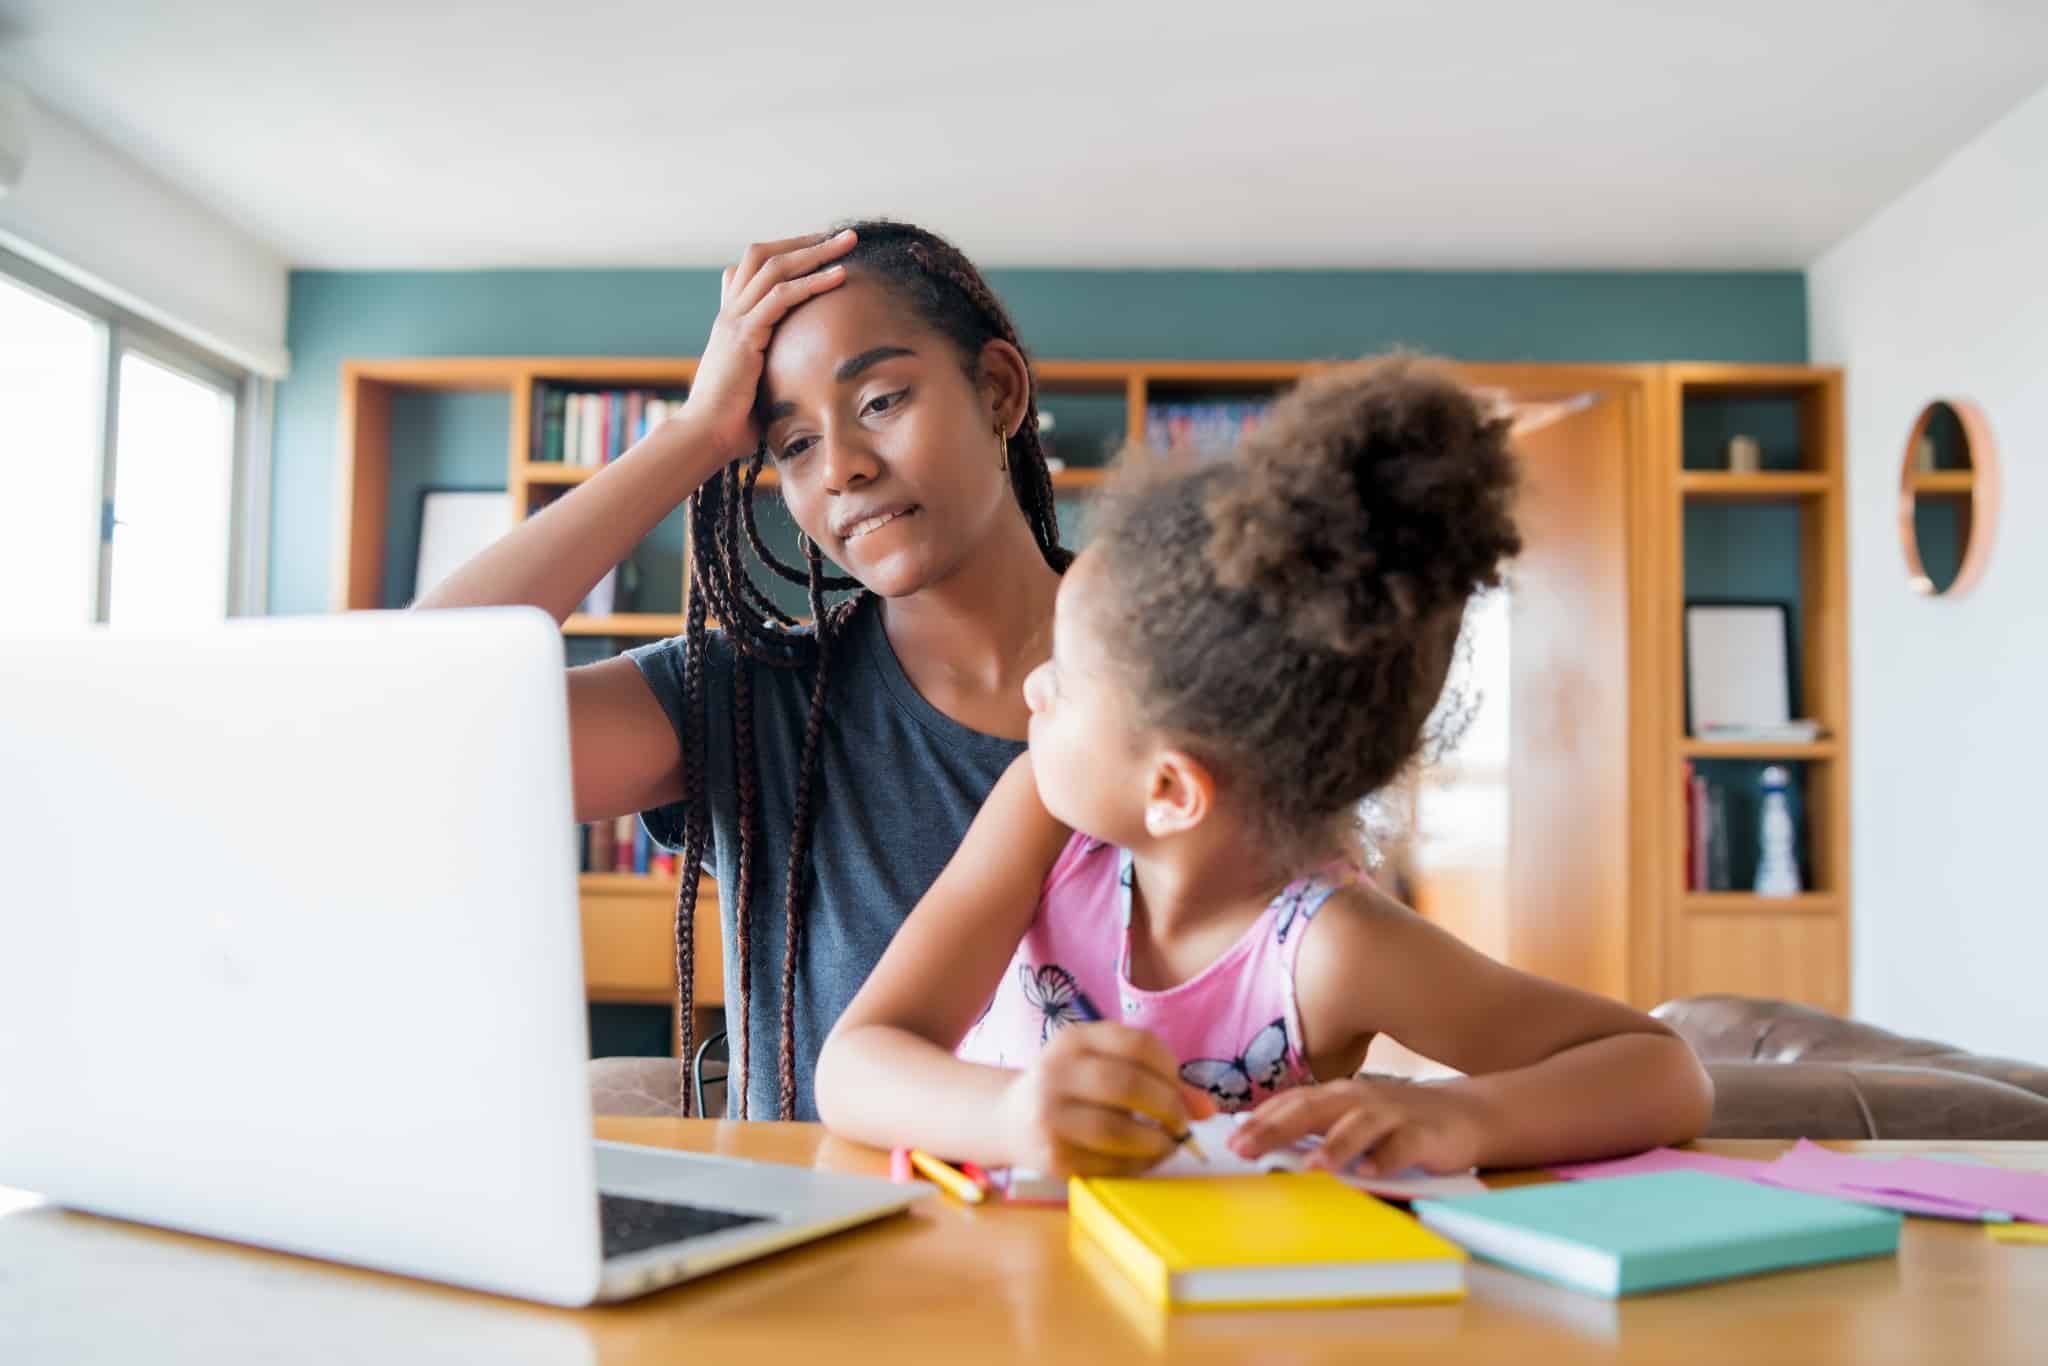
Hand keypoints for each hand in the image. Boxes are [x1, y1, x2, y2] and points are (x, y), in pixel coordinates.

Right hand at [680, 229, 858, 463]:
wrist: (704, 436)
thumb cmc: (732, 422)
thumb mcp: (758, 386)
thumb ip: (775, 370)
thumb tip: (805, 381)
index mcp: (731, 321)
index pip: (753, 268)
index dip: (787, 253)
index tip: (821, 250)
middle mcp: (729, 313)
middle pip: (763, 255)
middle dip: (804, 241)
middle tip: (842, 235)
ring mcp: (733, 320)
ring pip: (774, 267)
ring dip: (815, 251)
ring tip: (848, 242)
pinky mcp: (744, 335)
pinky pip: (781, 297)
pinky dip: (812, 282)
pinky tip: (839, 276)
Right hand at [996, 1023, 1216, 1177]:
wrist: (1009, 1119)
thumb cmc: (1071, 1089)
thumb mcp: (1104, 1067)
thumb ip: (1157, 1079)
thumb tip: (1207, 1109)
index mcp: (1074, 1039)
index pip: (1138, 1044)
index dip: (1171, 1069)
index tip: (1181, 1088)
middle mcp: (1056, 1072)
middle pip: (1128, 1085)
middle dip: (1168, 1107)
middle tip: (1181, 1123)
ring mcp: (1049, 1115)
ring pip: (1117, 1129)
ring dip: (1156, 1142)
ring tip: (1166, 1143)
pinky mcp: (1052, 1156)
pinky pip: (1108, 1164)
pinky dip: (1137, 1164)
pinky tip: (1142, 1158)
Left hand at [1229, 1076, 1488, 1176]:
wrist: (1466, 1114)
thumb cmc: (1398, 1121)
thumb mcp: (1354, 1119)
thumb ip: (1317, 1127)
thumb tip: (1265, 1143)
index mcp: (1338, 1096)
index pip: (1291, 1103)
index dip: (1260, 1119)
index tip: (1229, 1139)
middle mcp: (1360, 1100)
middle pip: (1313, 1109)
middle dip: (1277, 1129)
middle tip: (1246, 1149)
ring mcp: (1393, 1115)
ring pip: (1359, 1126)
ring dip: (1334, 1145)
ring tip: (1311, 1167)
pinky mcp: (1424, 1135)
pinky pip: (1403, 1146)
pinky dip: (1385, 1159)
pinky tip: (1368, 1174)